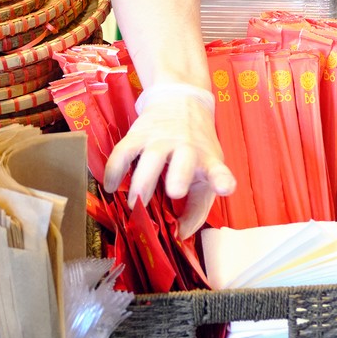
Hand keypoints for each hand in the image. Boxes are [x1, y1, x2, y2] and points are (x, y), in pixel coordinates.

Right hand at [102, 84, 236, 238]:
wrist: (182, 101)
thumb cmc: (196, 147)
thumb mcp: (206, 172)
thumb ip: (196, 208)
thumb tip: (179, 236)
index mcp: (208, 160)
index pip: (218, 171)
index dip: (222, 180)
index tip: (225, 187)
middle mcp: (186, 148)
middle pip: (183, 161)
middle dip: (179, 176)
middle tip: (175, 192)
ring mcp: (161, 139)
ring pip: (150, 158)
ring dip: (142, 182)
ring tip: (135, 205)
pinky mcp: (138, 134)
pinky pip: (122, 153)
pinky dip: (114, 170)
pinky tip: (111, 187)